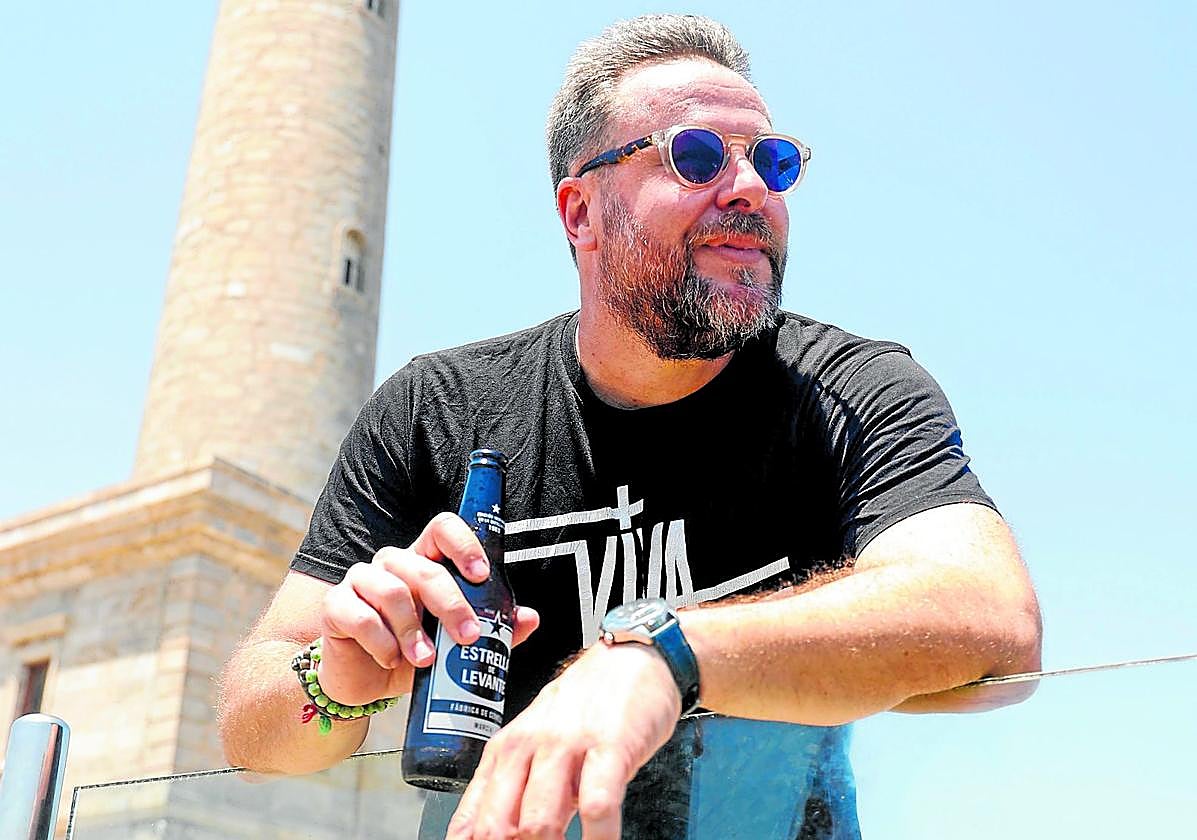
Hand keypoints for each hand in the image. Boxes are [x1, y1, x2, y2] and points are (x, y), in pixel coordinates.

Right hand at [315, 512, 539, 704]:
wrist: (362, 682)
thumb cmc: (412, 652)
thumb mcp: (454, 644)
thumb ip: (493, 629)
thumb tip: (530, 618)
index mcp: (424, 561)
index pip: (442, 529)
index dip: (463, 544)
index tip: (482, 575)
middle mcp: (392, 563)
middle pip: (422, 566)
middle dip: (450, 603)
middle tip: (468, 636)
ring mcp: (360, 581)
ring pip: (391, 590)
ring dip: (414, 629)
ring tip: (426, 660)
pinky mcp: (336, 606)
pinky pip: (360, 616)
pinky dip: (381, 642)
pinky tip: (391, 659)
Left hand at [448, 642, 682, 839]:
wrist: (633, 655)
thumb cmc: (587, 703)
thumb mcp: (539, 740)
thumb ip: (519, 789)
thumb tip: (498, 837)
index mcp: (505, 750)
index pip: (472, 819)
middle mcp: (529, 746)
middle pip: (498, 826)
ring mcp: (568, 745)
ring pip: (539, 822)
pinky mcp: (610, 746)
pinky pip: (598, 805)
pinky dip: (599, 839)